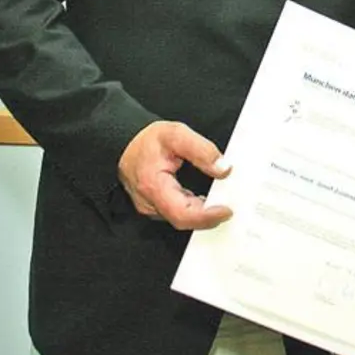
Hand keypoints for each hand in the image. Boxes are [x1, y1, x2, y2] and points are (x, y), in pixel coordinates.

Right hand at [117, 121, 232, 230]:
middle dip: (209, 215)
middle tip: (229, 204)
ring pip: (181, 219)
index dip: (206, 217)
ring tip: (221, 199)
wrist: (125, 143)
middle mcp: (150, 203)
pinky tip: (206, 199)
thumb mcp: (176, 134)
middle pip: (184, 220)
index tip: (226, 211)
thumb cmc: (146, 141)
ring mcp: (151, 207)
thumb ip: (201, 150)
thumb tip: (223, 168)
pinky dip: (194, 209)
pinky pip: (177, 213)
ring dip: (202, 213)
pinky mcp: (155, 207)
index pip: (182, 214)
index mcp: (154, 186)